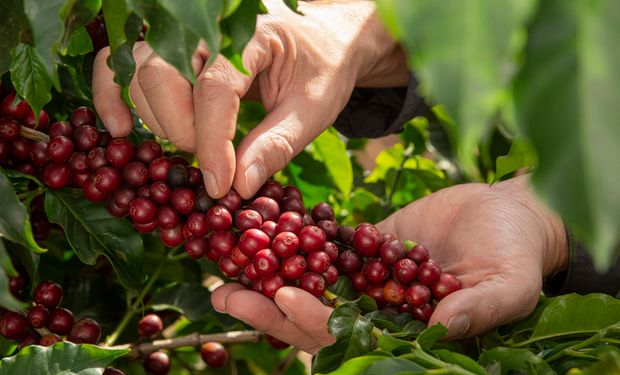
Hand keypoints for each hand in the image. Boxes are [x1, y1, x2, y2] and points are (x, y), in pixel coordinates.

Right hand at [92, 0, 407, 198]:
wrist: (325, 37)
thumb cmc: (323, 68)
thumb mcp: (314, 108)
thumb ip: (278, 144)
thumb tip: (240, 187)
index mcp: (252, 31)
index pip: (216, 86)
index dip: (213, 142)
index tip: (219, 185)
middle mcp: (210, 24)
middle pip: (163, 74)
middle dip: (182, 130)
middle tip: (213, 164)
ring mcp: (185, 30)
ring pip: (140, 71)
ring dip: (154, 119)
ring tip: (190, 148)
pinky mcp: (171, 45)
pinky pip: (123, 63)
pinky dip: (113, 96)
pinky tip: (121, 131)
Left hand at [211, 175, 567, 351]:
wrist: (510, 214)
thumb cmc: (517, 255)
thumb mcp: (509, 285)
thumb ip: (478, 309)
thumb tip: (443, 327)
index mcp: (403, 330)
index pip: (350, 335)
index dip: (315, 320)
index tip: (282, 295)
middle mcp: (376, 308)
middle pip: (314, 312)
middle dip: (270, 306)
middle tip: (225, 293)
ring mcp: (366, 275)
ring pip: (309, 279)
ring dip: (268, 272)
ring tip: (226, 259)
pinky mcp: (365, 243)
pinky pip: (324, 241)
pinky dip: (293, 236)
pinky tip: (261, 223)